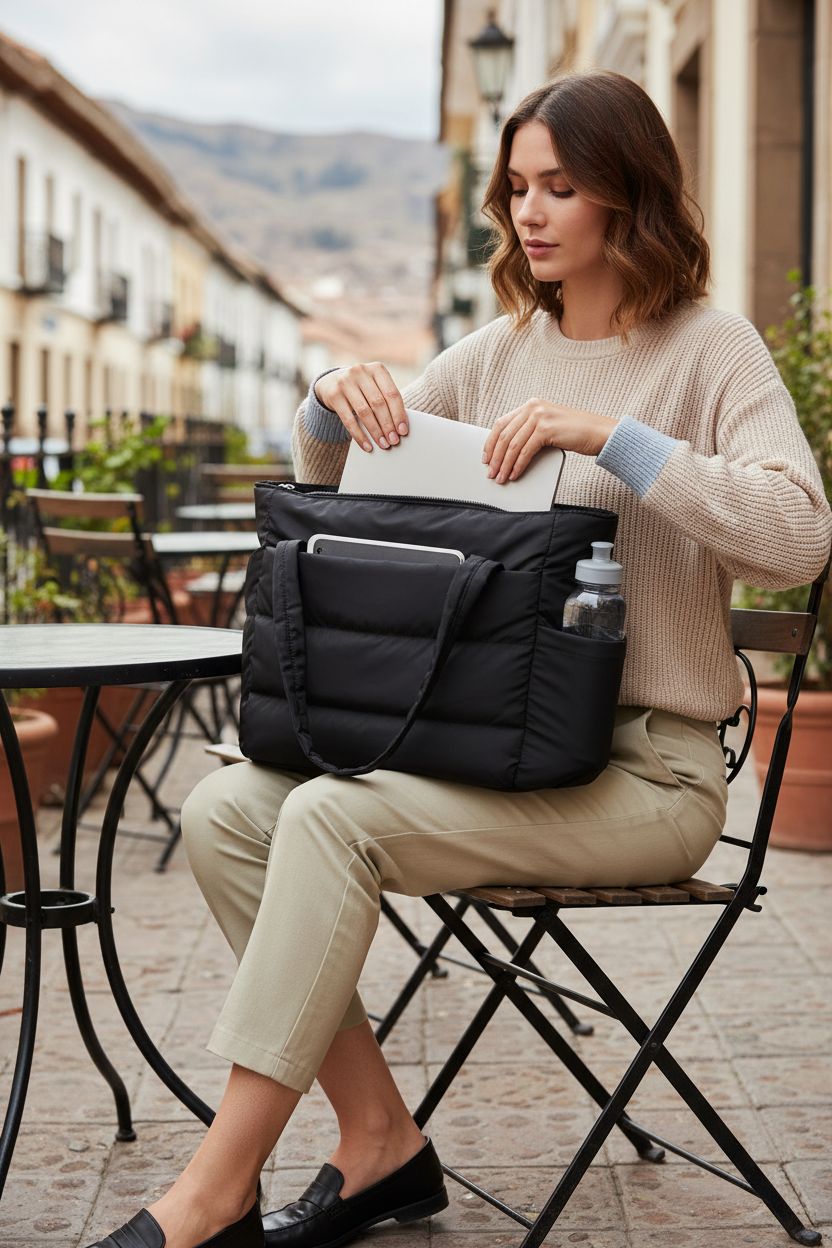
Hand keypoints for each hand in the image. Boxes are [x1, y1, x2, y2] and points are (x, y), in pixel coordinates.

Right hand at [314, 363, 408, 451]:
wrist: (331, 382)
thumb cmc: (362, 388)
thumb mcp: (375, 386)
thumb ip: (386, 401)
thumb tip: (399, 428)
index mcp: (377, 369)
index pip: (392, 394)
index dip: (399, 414)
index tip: (403, 431)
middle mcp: (360, 372)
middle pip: (378, 403)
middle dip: (388, 425)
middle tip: (394, 441)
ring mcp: (345, 382)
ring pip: (364, 412)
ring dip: (375, 431)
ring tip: (383, 444)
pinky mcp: (333, 395)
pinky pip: (349, 420)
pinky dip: (359, 435)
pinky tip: (367, 446)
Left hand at [482, 400, 617, 482]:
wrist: (599, 432)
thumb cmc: (575, 433)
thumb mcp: (547, 427)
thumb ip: (529, 431)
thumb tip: (506, 452)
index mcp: (531, 405)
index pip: (501, 423)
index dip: (491, 443)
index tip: (486, 458)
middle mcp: (533, 407)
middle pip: (504, 435)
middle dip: (495, 457)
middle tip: (491, 473)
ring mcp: (540, 416)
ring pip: (513, 445)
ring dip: (504, 464)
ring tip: (501, 477)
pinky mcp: (547, 429)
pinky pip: (525, 451)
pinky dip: (518, 465)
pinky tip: (514, 474)